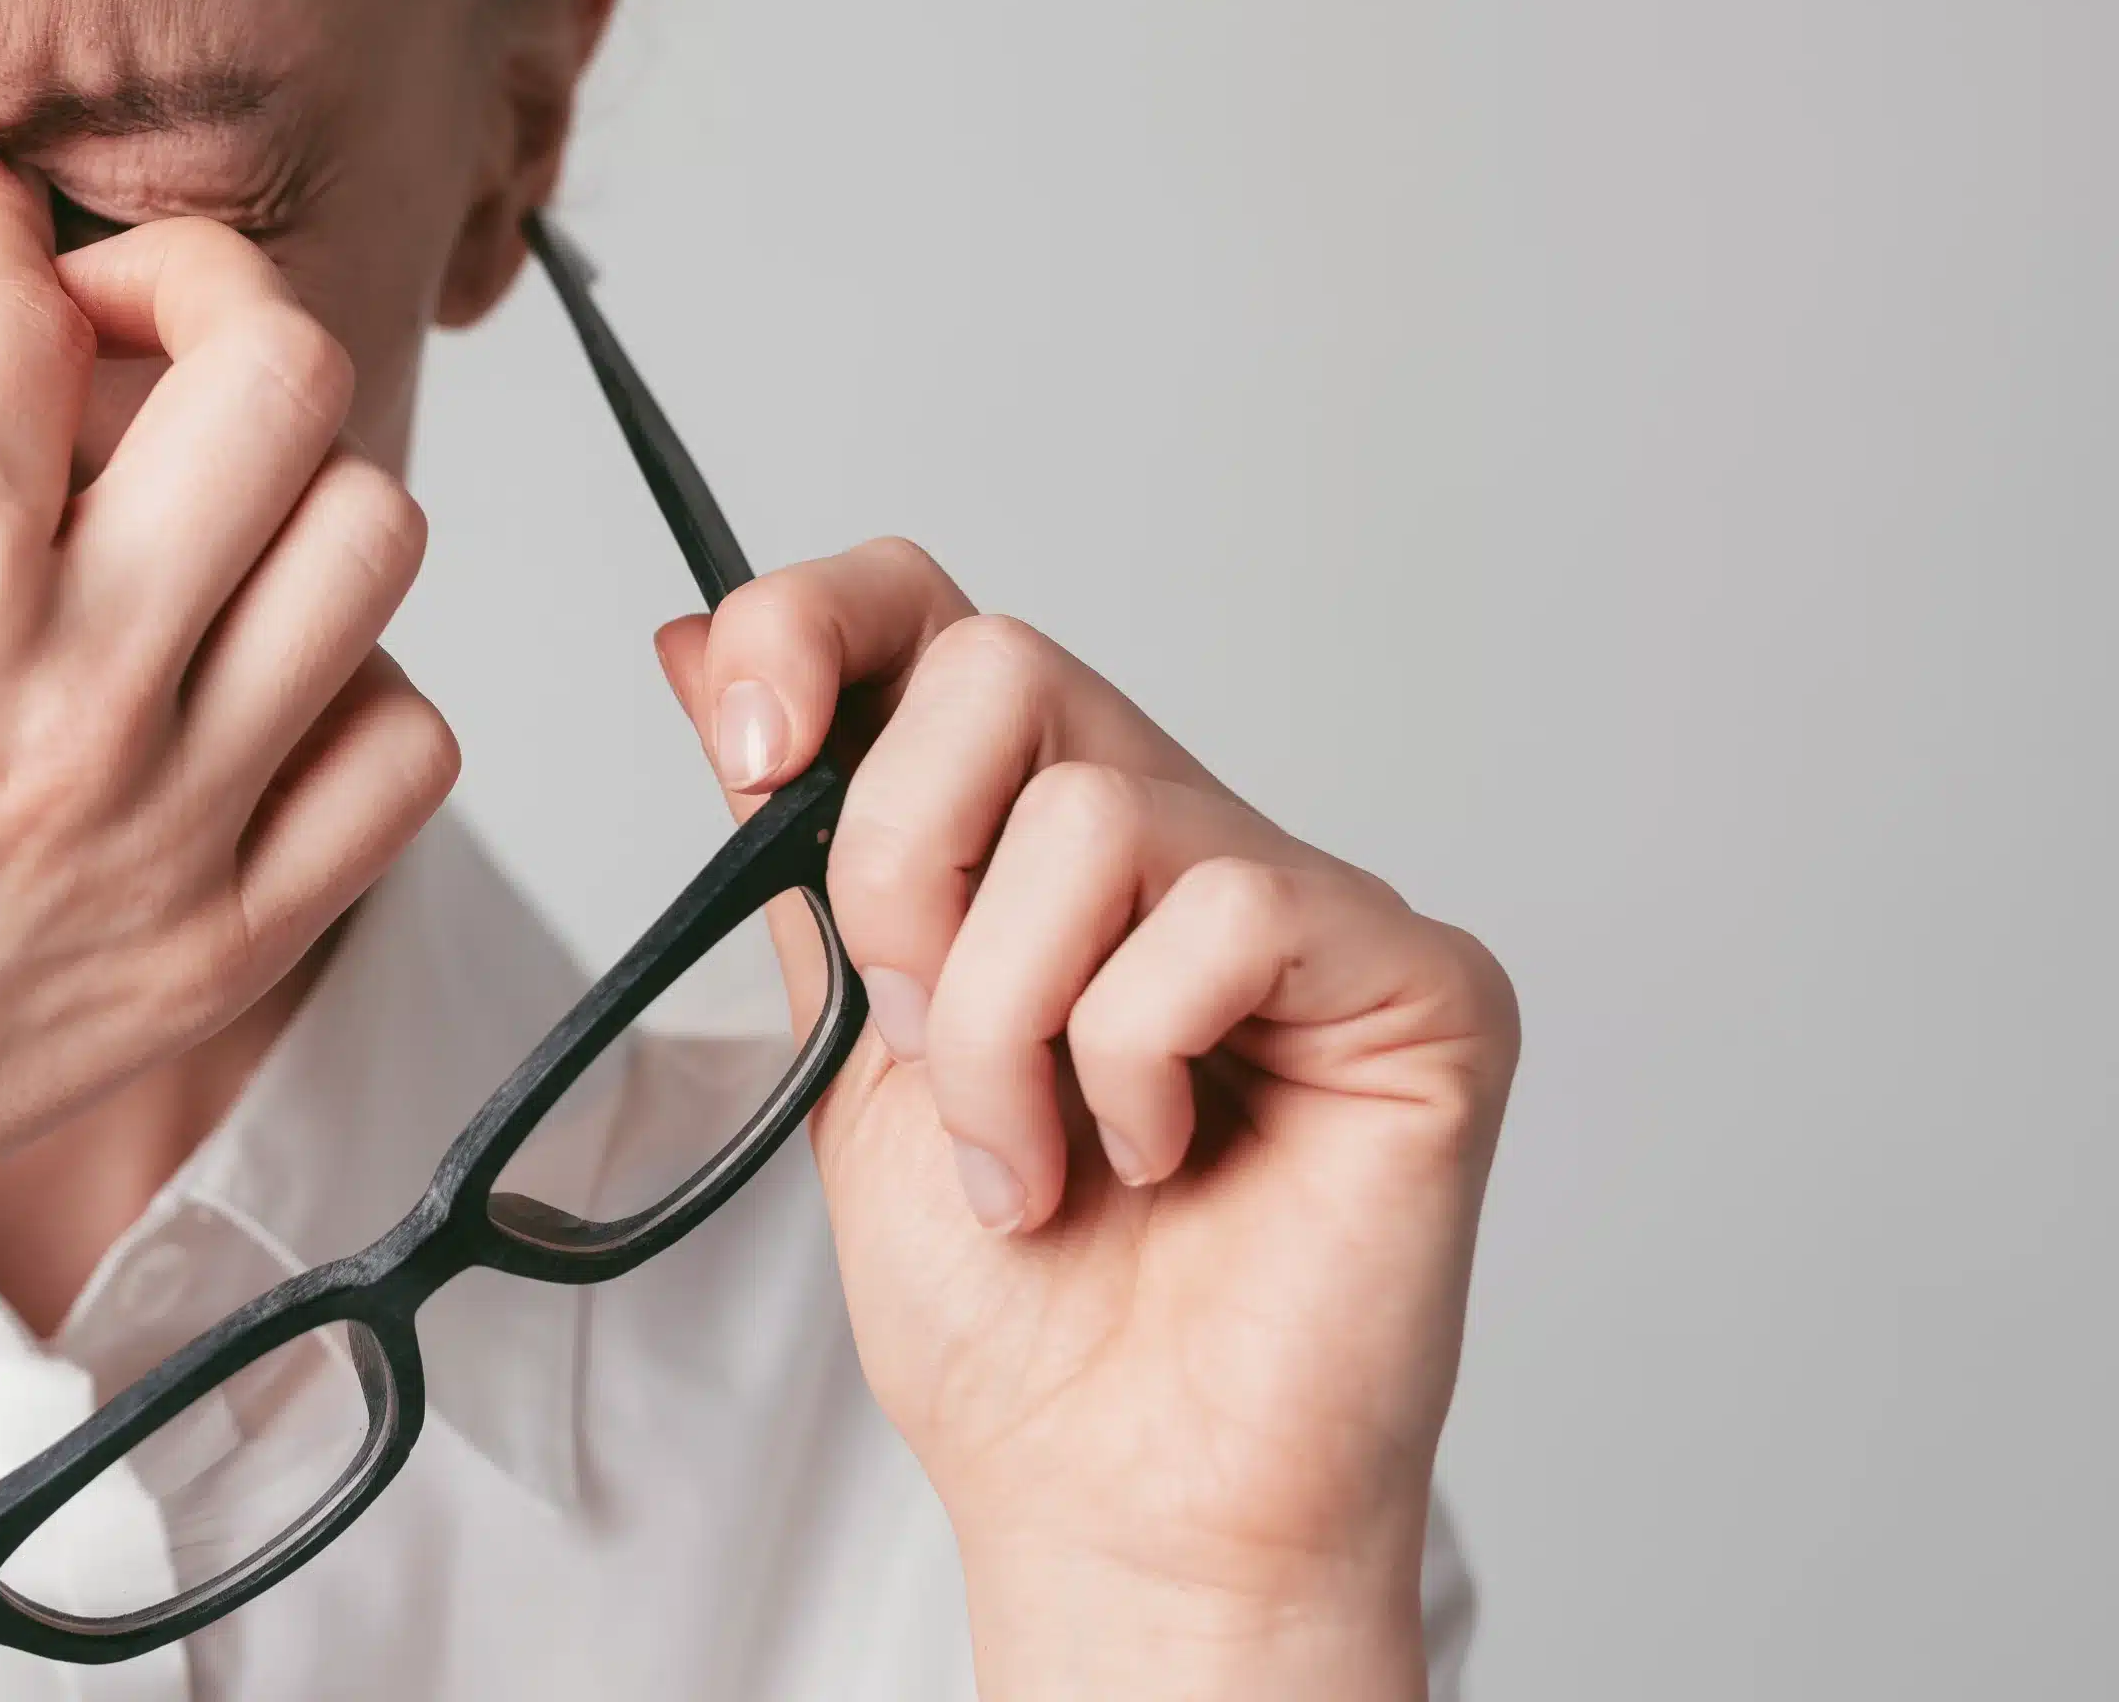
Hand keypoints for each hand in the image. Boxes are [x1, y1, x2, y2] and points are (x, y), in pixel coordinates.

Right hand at [0, 161, 455, 1588]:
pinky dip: (347, 691)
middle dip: (201, 303)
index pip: (36, 307)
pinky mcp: (233, 938)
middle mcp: (78, 685)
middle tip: (124, 335)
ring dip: (285, 495)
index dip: (4, 241)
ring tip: (182, 517)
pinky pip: (403, 751)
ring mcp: (176, 820)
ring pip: (374, 541)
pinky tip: (233, 683)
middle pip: (278, 378)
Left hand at [657, 540, 1516, 1699]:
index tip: (747, 745)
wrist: (1112, 1502)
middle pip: (1002, 663)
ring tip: (1036, 1162)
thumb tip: (702, 648)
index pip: (933, 616)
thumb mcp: (845, 1048)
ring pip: (1093, 816)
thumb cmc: (1008, 1316)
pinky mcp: (1416, 977)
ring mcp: (1303, 897)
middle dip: (903, 868)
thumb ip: (800, 854)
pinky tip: (1158, 1164)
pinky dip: (1133, 1063)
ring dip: (1002, 1024)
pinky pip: (1225, 915)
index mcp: (1033, 838)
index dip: (817, 624)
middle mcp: (1174, 833)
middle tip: (916, 1039)